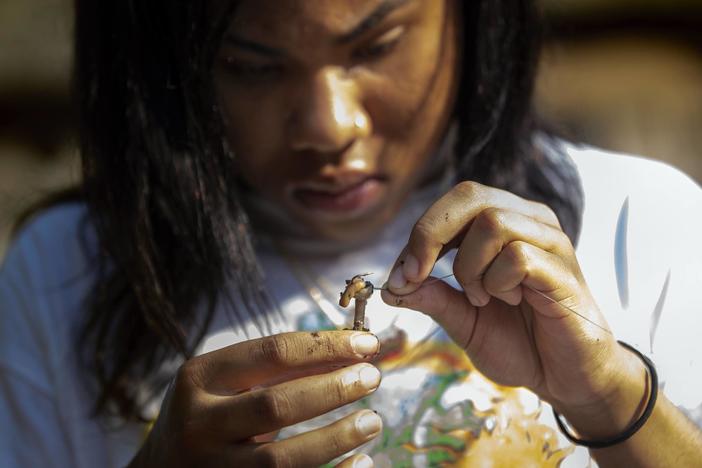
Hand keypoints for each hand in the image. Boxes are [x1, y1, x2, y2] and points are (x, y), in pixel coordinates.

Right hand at [129, 331, 382, 467]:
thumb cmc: (205, 414)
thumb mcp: (225, 380)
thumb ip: (276, 367)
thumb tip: (348, 353)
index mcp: (199, 378)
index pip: (273, 353)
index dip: (326, 347)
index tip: (367, 345)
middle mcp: (199, 423)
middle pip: (276, 405)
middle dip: (333, 389)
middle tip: (372, 378)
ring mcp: (211, 467)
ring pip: (281, 459)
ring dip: (335, 437)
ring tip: (372, 420)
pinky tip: (361, 461)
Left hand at [381, 181, 644, 431]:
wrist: (564, 379)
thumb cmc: (519, 342)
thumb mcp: (462, 319)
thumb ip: (431, 297)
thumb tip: (389, 285)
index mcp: (504, 224)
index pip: (453, 203)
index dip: (419, 235)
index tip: (400, 277)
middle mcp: (529, 222)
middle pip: (470, 195)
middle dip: (429, 235)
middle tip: (417, 276)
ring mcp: (550, 243)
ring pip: (492, 223)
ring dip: (470, 268)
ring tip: (482, 297)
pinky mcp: (563, 271)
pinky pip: (518, 256)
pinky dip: (498, 283)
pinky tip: (509, 301)